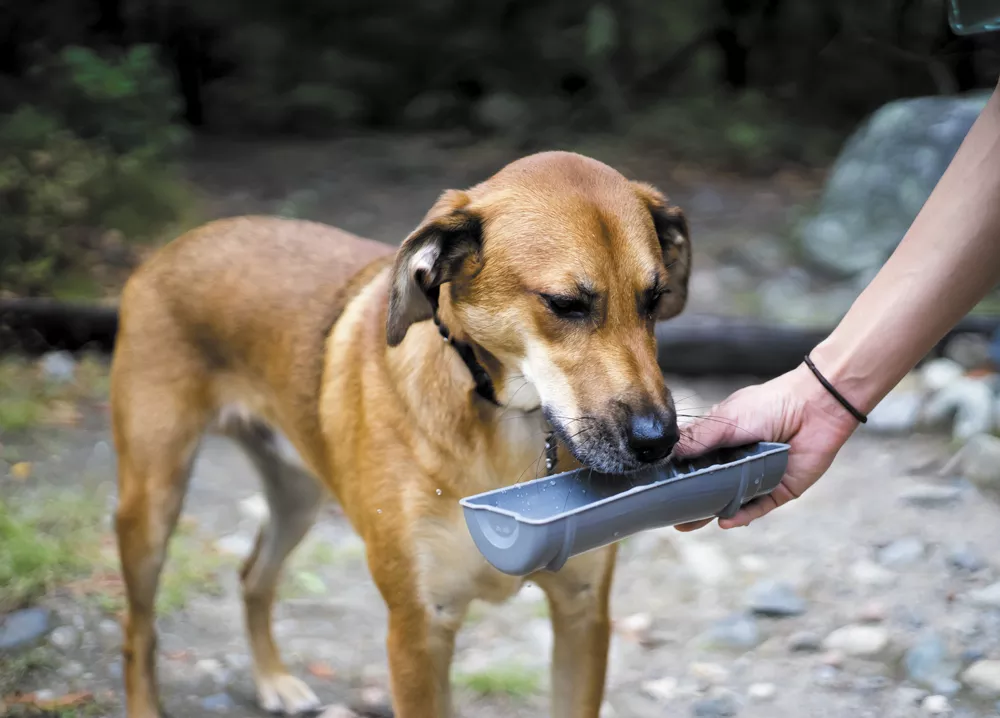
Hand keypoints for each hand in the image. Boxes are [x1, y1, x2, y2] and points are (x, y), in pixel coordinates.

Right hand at [672, 363, 860, 530]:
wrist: (814, 407)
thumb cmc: (769, 405)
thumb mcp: (725, 419)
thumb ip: (699, 438)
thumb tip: (668, 453)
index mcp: (721, 443)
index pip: (694, 463)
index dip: (677, 476)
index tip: (656, 488)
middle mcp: (737, 462)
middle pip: (710, 488)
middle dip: (691, 504)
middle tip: (671, 518)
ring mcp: (758, 477)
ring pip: (731, 501)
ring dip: (711, 513)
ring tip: (689, 525)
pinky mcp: (779, 490)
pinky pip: (758, 507)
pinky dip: (742, 515)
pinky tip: (725, 521)